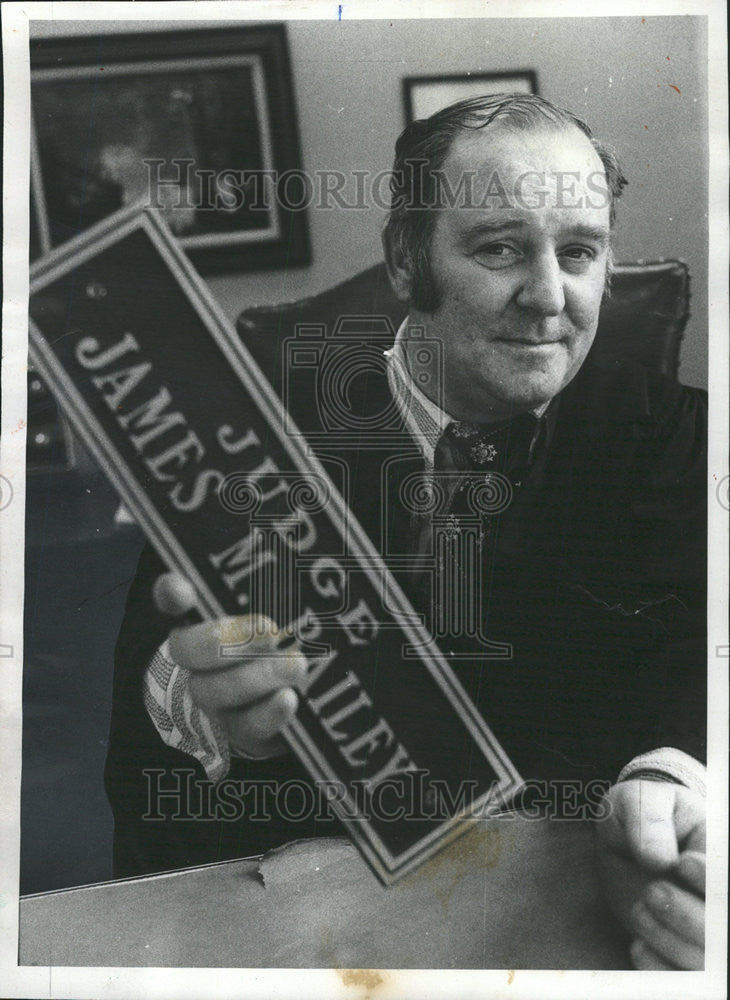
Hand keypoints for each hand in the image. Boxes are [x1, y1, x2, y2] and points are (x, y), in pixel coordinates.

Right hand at [153, 572, 306, 758]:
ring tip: (294, 664)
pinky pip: (245, 726)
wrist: (301, 696)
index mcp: (203, 619)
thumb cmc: (289, 641)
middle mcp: (199, 659)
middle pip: (186, 650)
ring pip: (212, 691)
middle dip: (223, 641)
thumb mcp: (286, 611)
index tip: (182, 589)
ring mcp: (216, 698)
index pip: (173, 597)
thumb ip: (274, 589)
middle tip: (268, 630)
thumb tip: (294, 553)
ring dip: (254, 677)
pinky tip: (288, 699)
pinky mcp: (242, 729)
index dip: (172, 593)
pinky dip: (267, 713)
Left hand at [596, 778, 704, 969]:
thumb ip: (650, 819)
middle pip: (722, 930)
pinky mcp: (680, 953)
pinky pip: (680, 979)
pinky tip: (638, 945)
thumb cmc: (640, 814)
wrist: (625, 838)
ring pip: (706, 961)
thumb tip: (659, 858)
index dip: (712, 880)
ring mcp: (704, 930)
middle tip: (653, 891)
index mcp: (719, 856)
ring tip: (640, 910)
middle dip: (690, 917)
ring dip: (672, 942)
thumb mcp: (640, 801)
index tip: (681, 862)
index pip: (727, 881)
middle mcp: (718, 898)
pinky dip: (660, 969)